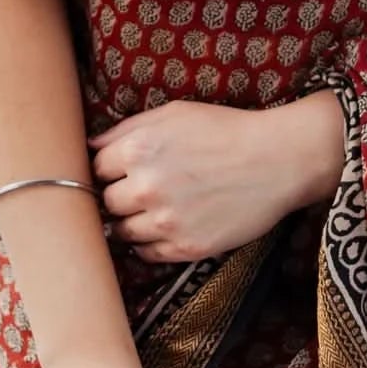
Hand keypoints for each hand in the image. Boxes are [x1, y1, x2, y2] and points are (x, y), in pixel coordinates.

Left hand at [88, 95, 342, 263]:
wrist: (276, 160)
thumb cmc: (225, 130)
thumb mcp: (173, 114)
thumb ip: (126, 129)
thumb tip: (90, 148)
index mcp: (138, 150)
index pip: (95, 169)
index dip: (109, 168)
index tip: (120, 170)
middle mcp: (145, 188)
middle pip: (106, 203)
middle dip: (119, 195)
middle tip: (141, 188)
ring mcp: (165, 222)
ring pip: (122, 232)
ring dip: (132, 221)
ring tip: (156, 207)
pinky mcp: (185, 248)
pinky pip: (147, 254)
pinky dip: (150, 243)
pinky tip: (167, 225)